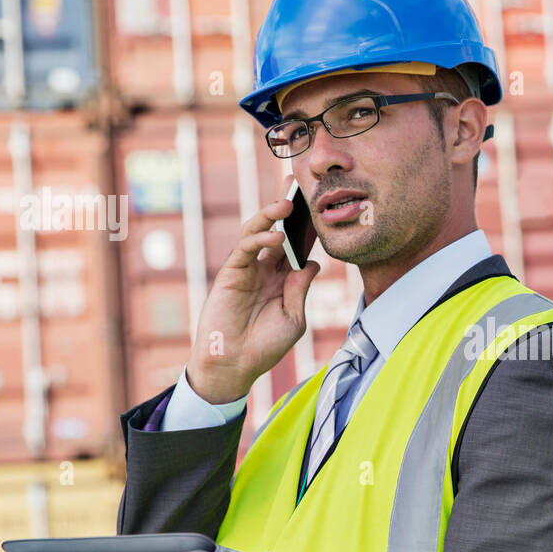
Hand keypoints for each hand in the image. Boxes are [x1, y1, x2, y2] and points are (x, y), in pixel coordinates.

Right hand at [186, 183, 321, 403]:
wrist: (236, 364)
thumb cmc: (265, 346)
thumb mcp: (294, 318)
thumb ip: (300, 289)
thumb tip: (312, 263)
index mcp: (283, 280)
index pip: (297, 247)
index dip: (307, 228)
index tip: (321, 208)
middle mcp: (265, 269)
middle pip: (277, 230)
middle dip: (286, 209)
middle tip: (299, 187)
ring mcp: (248, 269)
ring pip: (257, 232)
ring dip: (270, 215)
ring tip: (287, 205)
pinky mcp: (231, 273)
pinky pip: (245, 249)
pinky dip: (260, 239)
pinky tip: (275, 236)